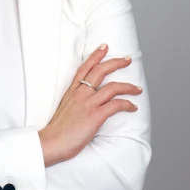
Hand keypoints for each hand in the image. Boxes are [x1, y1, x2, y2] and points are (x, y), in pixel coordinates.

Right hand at [38, 44, 141, 166]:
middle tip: (127, 60)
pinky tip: (133, 107)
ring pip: (112, 87)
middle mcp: (80, 94)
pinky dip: (127, 104)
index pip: (85, 68)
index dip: (95, 56)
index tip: (104, 47)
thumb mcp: (64, 109)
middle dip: (116, 63)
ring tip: (137, 88)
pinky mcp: (95, 116)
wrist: (51, 142)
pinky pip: (116, 105)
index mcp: (72, 91)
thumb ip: (75, 102)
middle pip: (100, 71)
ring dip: (128, 86)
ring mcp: (88, 104)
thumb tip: (86, 103)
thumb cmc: (57, 130)